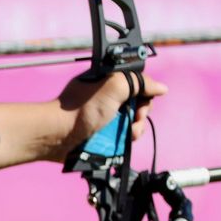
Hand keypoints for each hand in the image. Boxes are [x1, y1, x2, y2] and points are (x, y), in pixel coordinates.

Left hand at [53, 70, 167, 160]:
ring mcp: (105, 116)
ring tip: (129, 133)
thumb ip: (139, 83)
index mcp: (108, 80)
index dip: (144, 93)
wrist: (59, 135)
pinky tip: (124, 141)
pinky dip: (127, 138)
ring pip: (133, 121)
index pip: (138, 83)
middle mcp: (107, 97)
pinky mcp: (102, 133)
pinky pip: (123, 135)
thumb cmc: (81, 109)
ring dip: (136, 128)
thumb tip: (161, 88)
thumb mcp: (114, 86)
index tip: (142, 102)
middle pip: (138, 103)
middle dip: (141, 113)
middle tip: (135, 119)